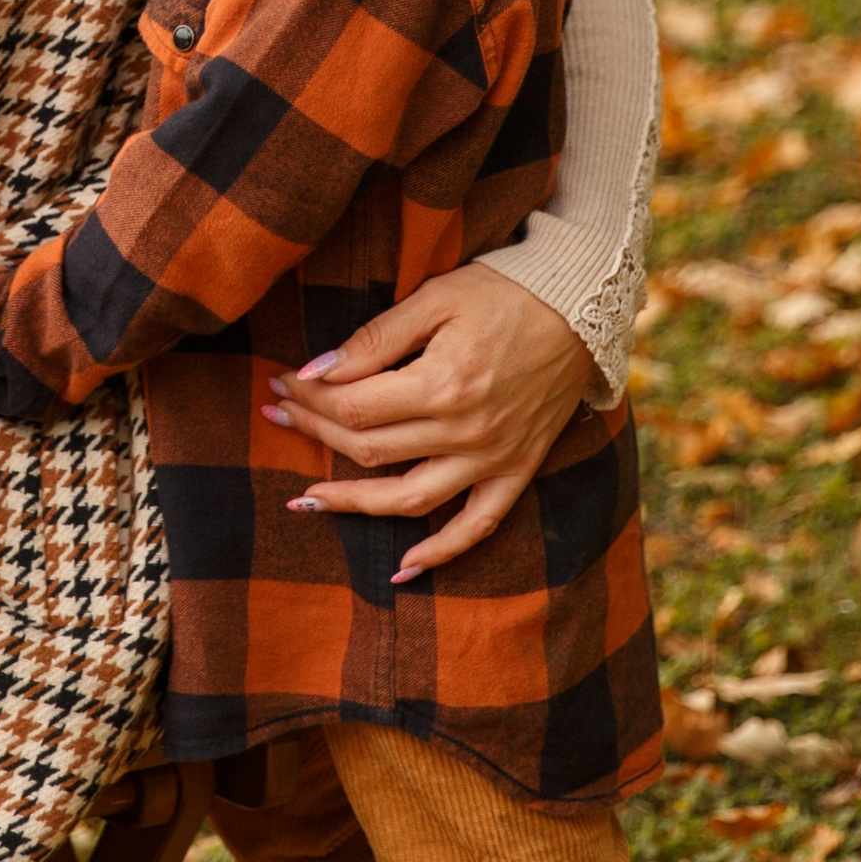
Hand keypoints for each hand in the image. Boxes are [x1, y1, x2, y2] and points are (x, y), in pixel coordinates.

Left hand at [268, 267, 600, 584]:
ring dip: (353, 504)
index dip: (309, 398)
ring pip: (410, 499)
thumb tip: (317, 371)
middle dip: (314, 433)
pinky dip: (441, 552)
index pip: (353, 407)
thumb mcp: (437, 297)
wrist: (582, 307)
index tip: (284, 384)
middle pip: (369, 449)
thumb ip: (375, 338)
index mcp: (441, 384)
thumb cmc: (505, 292)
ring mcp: (493, 458)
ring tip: (307, 501)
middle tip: (278, 415)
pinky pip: (477, 526)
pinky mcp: (517, 471)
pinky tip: (402, 569)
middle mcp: (465, 431)